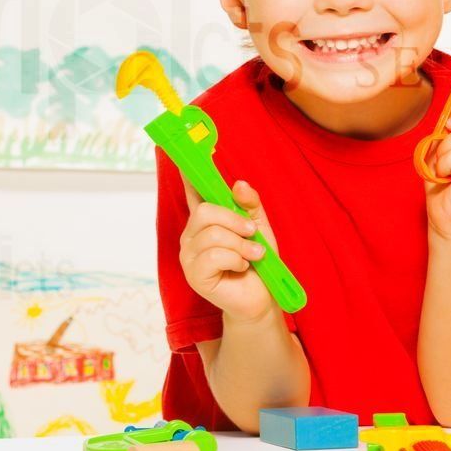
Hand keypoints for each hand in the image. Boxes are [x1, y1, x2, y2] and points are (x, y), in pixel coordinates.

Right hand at [179, 177, 279, 323]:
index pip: (193, 191)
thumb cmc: (257, 259)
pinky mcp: (193, 275)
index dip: (190, 173)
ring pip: (213, 235)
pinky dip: (236, 260)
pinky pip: (215, 256)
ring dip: (241, 245)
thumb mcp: (258, 226)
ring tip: (253, 255)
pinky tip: (241, 267)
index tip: (188, 155)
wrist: (262, 295)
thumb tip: (238, 184)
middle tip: (251, 233)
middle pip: (205, 212)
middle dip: (234, 220)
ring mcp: (189, 255)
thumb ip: (249, 204)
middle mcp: (192, 234)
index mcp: (206, 219)